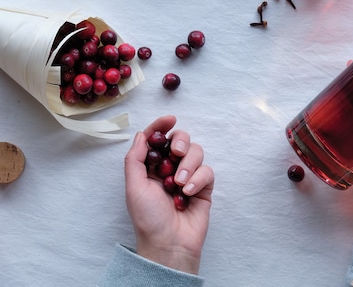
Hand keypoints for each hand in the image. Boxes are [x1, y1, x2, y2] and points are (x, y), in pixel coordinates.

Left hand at [124, 115, 214, 273]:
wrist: (170, 243)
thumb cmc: (148, 218)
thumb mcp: (133, 187)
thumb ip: (135, 158)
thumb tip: (142, 134)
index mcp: (151, 167)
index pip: (157, 139)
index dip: (162, 126)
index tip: (169, 119)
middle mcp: (170, 168)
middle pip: (181, 140)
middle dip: (181, 141)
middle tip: (176, 153)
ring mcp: (189, 176)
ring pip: (196, 153)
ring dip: (189, 165)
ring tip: (180, 184)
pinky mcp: (204, 187)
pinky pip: (208, 171)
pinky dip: (199, 179)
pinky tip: (189, 193)